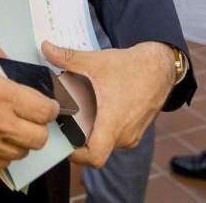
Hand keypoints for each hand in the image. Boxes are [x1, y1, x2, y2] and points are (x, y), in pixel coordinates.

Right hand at [0, 37, 58, 168]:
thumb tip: (3, 56)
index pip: (44, 109)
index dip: (49, 105)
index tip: (44, 102)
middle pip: (39, 137)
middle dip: (38, 126)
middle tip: (29, 115)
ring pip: (22, 152)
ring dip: (22, 141)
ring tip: (11, 127)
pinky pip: (2, 163)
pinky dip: (4, 152)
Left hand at [41, 40, 172, 167]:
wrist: (160, 67)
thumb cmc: (131, 67)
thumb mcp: (95, 61)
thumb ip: (67, 57)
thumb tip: (45, 47)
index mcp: (113, 123)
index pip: (94, 157)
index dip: (76, 156)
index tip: (63, 141)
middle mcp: (124, 135)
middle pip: (95, 150)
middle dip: (78, 139)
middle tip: (64, 123)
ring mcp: (131, 135)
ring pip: (105, 143)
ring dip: (92, 132)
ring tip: (80, 114)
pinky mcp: (136, 131)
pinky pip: (115, 137)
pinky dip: (103, 128)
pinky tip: (96, 110)